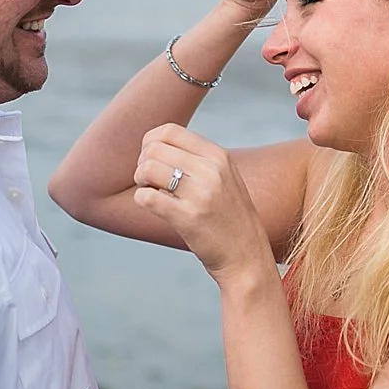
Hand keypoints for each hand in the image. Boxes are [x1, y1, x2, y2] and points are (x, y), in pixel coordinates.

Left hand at [131, 123, 275, 284]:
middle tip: (150, 182)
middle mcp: (211, 170)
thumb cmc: (230, 219)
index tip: (152, 161)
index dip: (150, 143)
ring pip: (147, 169)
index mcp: (219, 156)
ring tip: (152, 194)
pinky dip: (142, 200)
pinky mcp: (189, 218)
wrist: (247, 257)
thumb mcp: (225, 178)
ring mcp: (201, 194)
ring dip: (141, 182)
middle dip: (142, 164)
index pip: (169, 131)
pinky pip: (147, 198)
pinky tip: (152, 207)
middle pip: (153, 148)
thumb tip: (155, 145)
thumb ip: (198, 159)